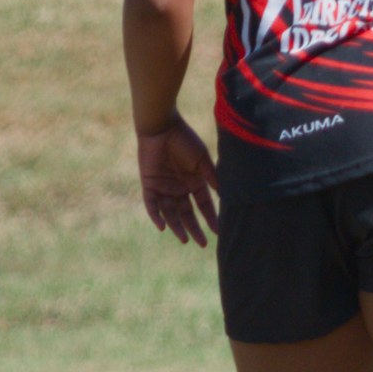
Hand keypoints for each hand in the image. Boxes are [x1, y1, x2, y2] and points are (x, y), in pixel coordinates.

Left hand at [136, 113, 218, 246]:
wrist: (163, 127)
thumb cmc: (184, 140)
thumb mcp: (202, 160)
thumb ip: (210, 177)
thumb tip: (223, 195)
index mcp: (194, 182)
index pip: (203, 205)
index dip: (210, 218)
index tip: (218, 231)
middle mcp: (179, 187)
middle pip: (187, 213)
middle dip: (194, 228)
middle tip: (202, 243)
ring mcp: (164, 187)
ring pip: (170, 212)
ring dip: (176, 226)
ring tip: (185, 239)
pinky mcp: (149, 184)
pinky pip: (151, 204)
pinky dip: (156, 215)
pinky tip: (163, 227)